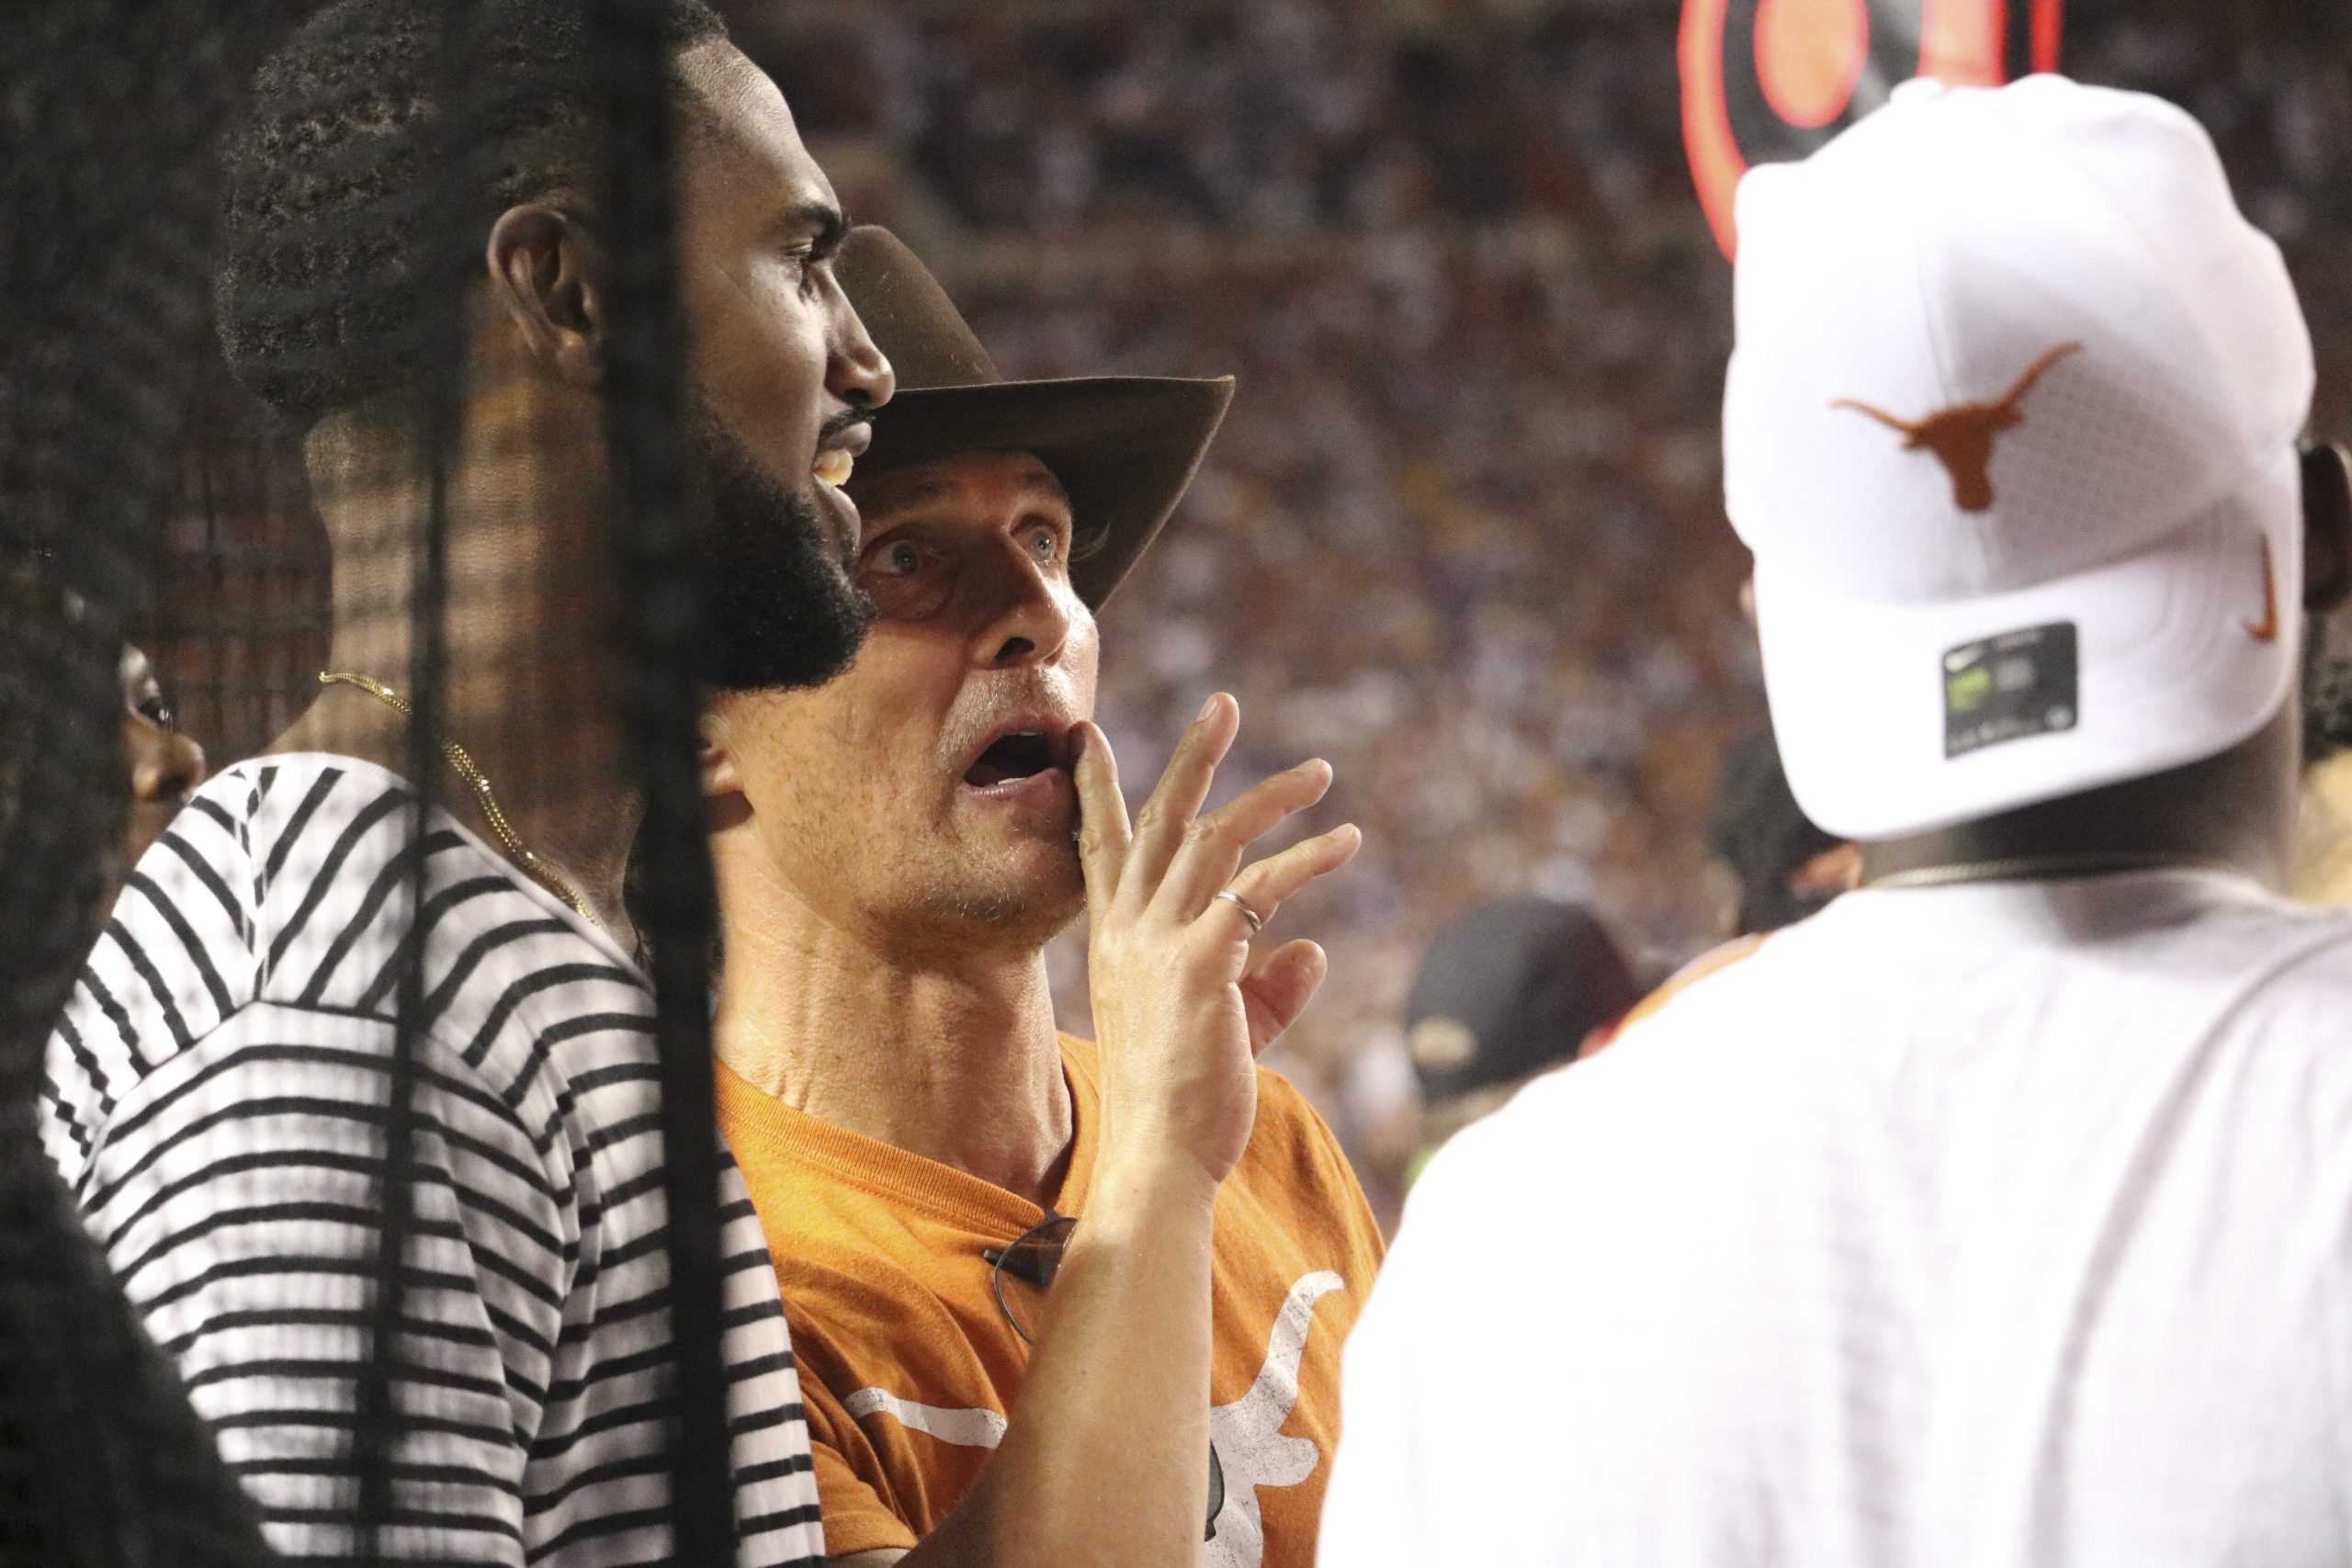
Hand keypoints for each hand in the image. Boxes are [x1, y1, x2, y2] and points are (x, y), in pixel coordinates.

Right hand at [1073, 694, 1360, 1187]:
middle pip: (1159, 819)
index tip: (1089, 734)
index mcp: (1114, 940)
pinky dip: (1307, 858)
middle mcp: (1128, 929)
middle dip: (1193, 757)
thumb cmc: (1184, 1100)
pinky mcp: (1202, 961)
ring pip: (1216, 838)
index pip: (1100, 845)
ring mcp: (1160, 941)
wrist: (1159, 1155)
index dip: (1098, 786)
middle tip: (1223, 705)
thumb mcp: (1229, 1028)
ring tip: (1319, 771)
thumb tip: (1311, 947)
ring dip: (1272, 796)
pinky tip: (1346, 841)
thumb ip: (1268, 985)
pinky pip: (1260, 887)